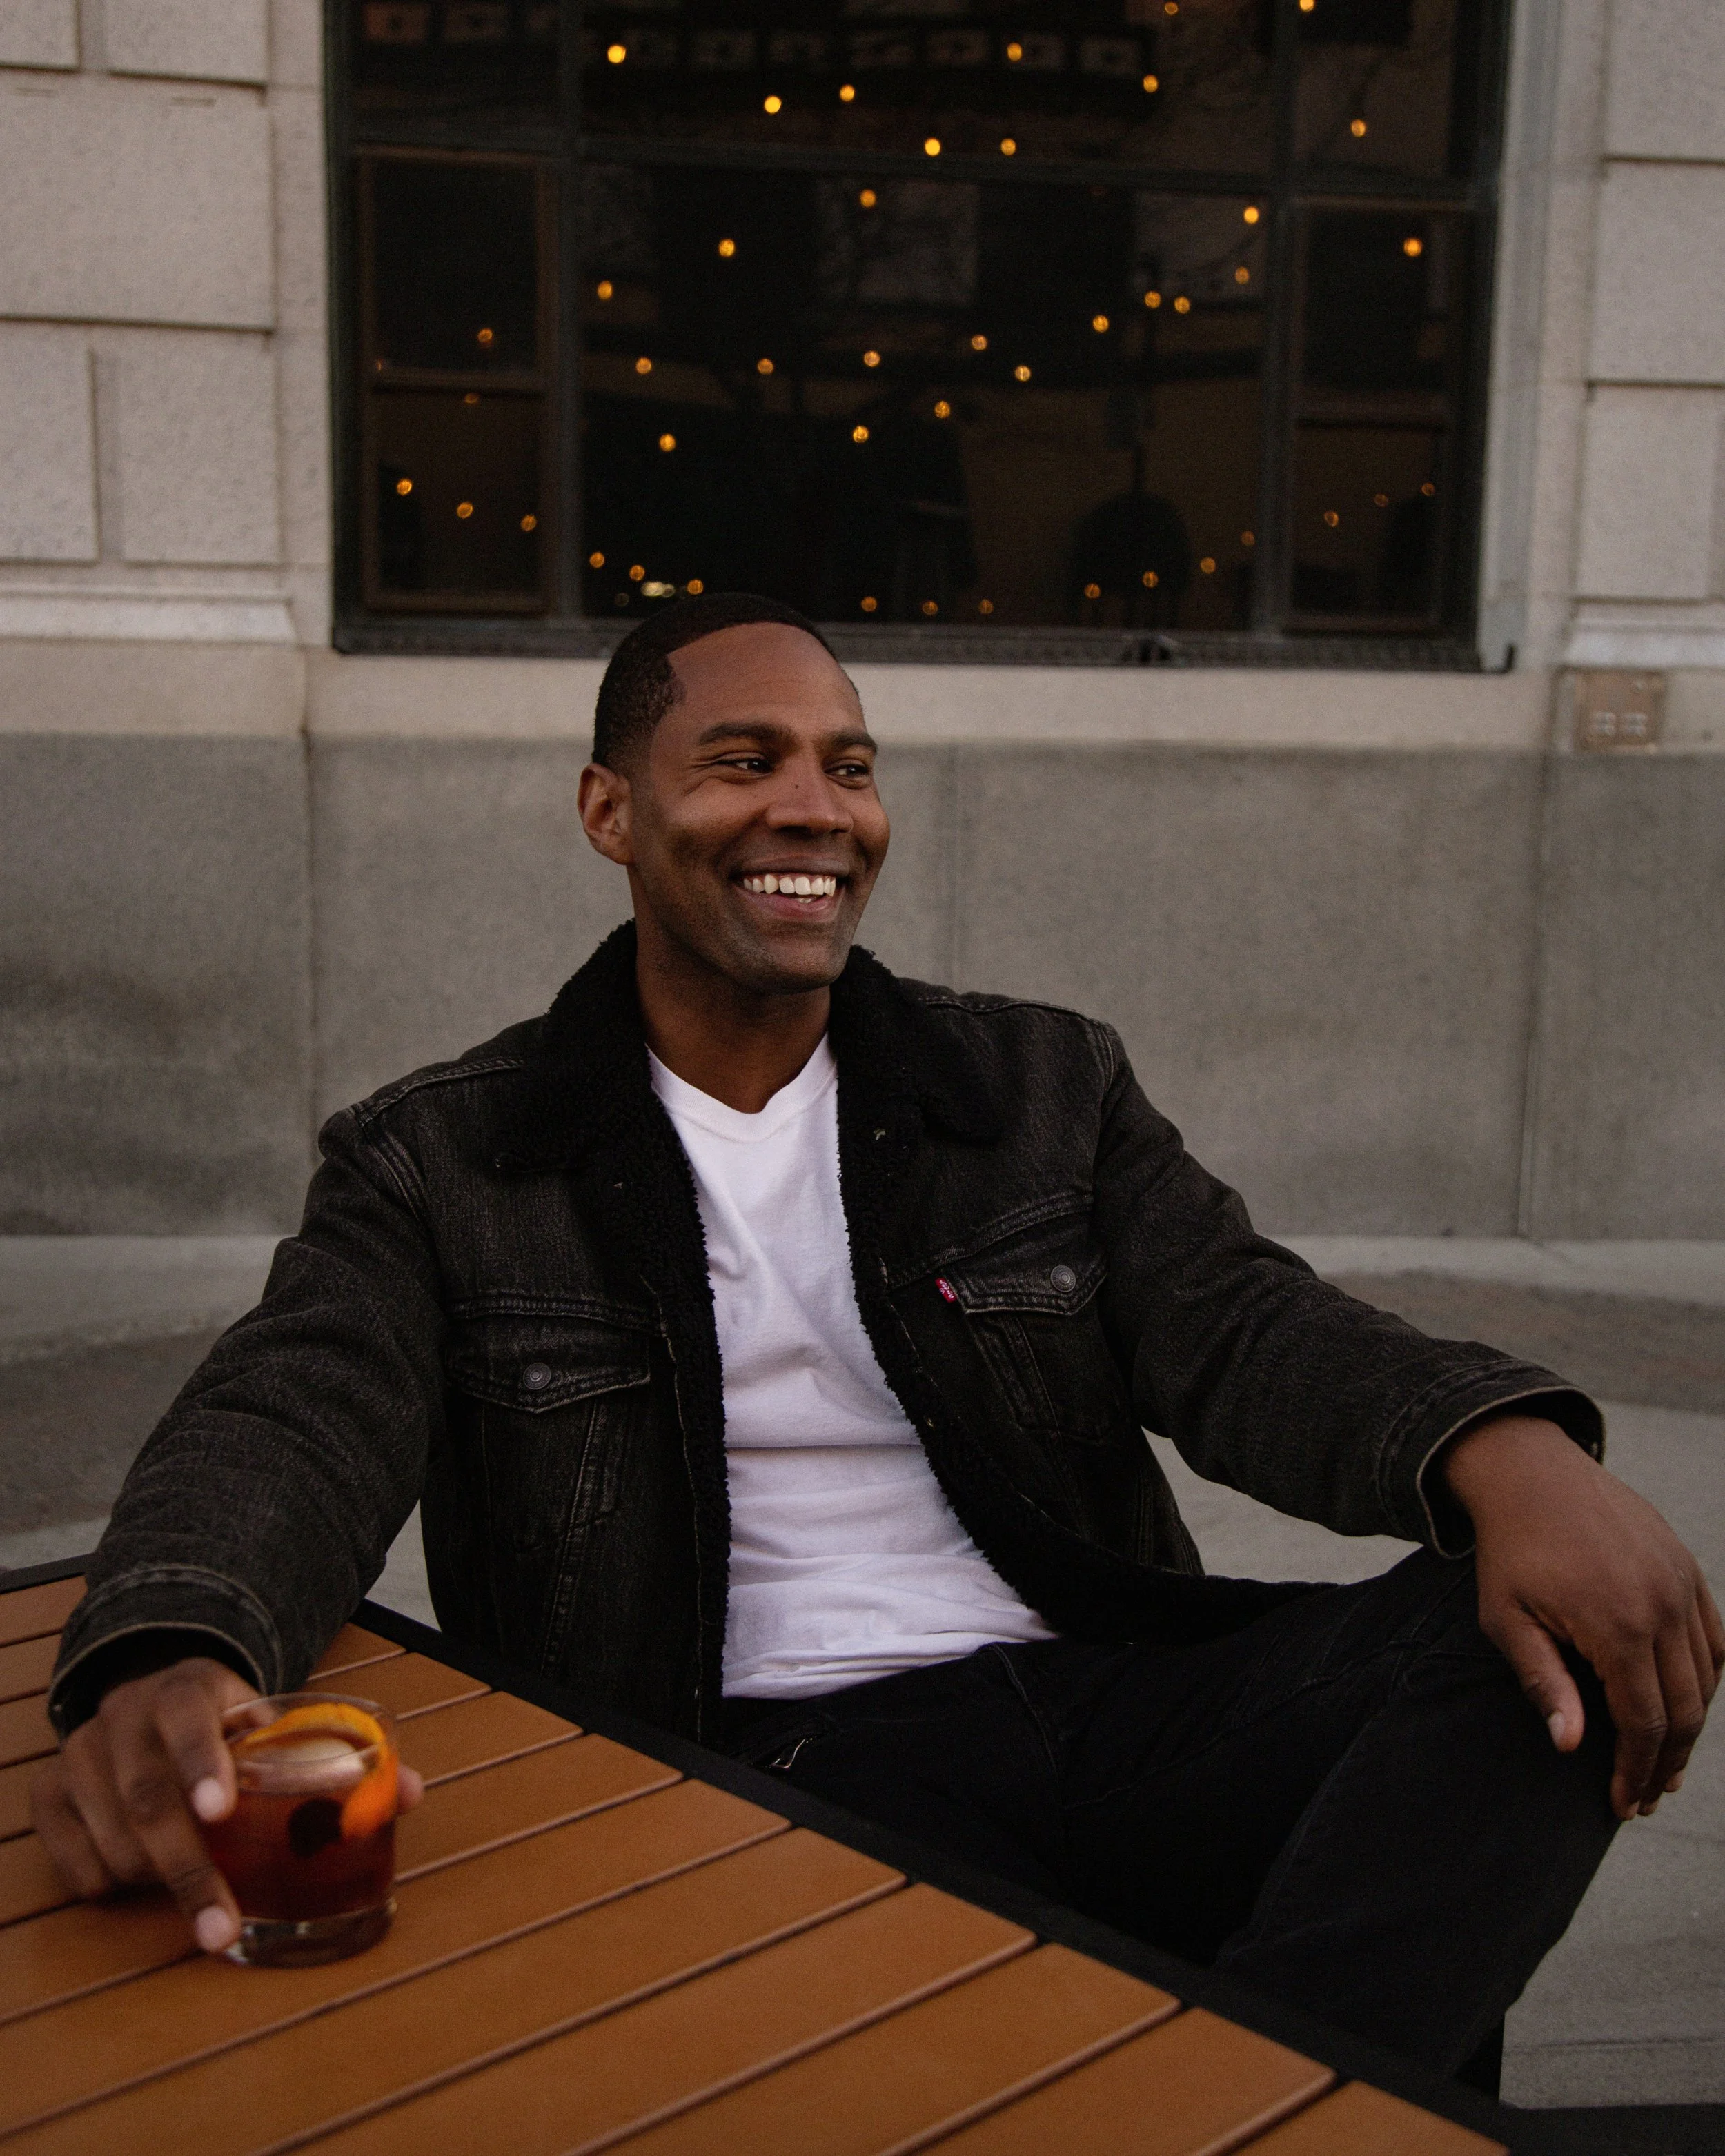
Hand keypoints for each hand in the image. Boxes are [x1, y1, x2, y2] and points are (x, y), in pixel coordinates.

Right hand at [32, 1657, 425, 1952]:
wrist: (151, 1690)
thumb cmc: (225, 1722)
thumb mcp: (272, 1721)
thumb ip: (334, 1756)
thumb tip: (414, 1793)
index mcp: (188, 1689)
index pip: (191, 1717)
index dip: (203, 1763)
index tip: (221, 1810)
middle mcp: (127, 1716)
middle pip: (148, 1797)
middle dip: (188, 1869)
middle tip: (222, 1926)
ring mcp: (83, 1753)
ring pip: (111, 1835)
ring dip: (154, 1882)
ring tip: (198, 1899)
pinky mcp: (50, 1791)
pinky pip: (68, 1858)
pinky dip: (103, 1884)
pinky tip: (137, 1887)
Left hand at [1445, 1415, 1723, 1820]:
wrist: (1528, 1473)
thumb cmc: (1509, 1551)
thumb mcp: (1506, 1620)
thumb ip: (1543, 1683)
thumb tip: (1570, 1746)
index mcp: (1617, 1624)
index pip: (1644, 1721)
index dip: (1637, 1769)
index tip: (1625, 1805)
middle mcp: (1662, 1604)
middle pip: (1685, 1708)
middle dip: (1668, 1762)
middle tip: (1647, 1796)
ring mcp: (1682, 1582)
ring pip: (1707, 1677)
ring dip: (1692, 1726)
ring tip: (1666, 1763)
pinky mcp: (1686, 1567)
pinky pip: (1715, 1639)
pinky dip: (1707, 1679)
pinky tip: (1686, 1706)